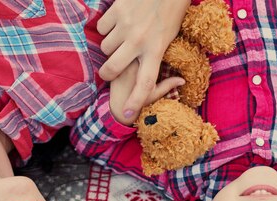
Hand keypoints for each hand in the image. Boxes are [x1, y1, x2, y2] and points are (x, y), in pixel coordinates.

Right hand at [98, 0, 189, 117]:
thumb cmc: (171, 10)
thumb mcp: (171, 37)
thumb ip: (158, 58)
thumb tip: (174, 81)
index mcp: (157, 49)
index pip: (145, 82)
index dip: (136, 101)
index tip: (127, 113)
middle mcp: (139, 40)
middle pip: (112, 69)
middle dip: (106, 73)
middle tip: (108, 72)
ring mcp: (126, 26)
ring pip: (105, 47)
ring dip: (110, 45)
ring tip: (122, 36)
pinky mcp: (117, 11)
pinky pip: (102, 27)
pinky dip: (107, 26)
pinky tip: (119, 21)